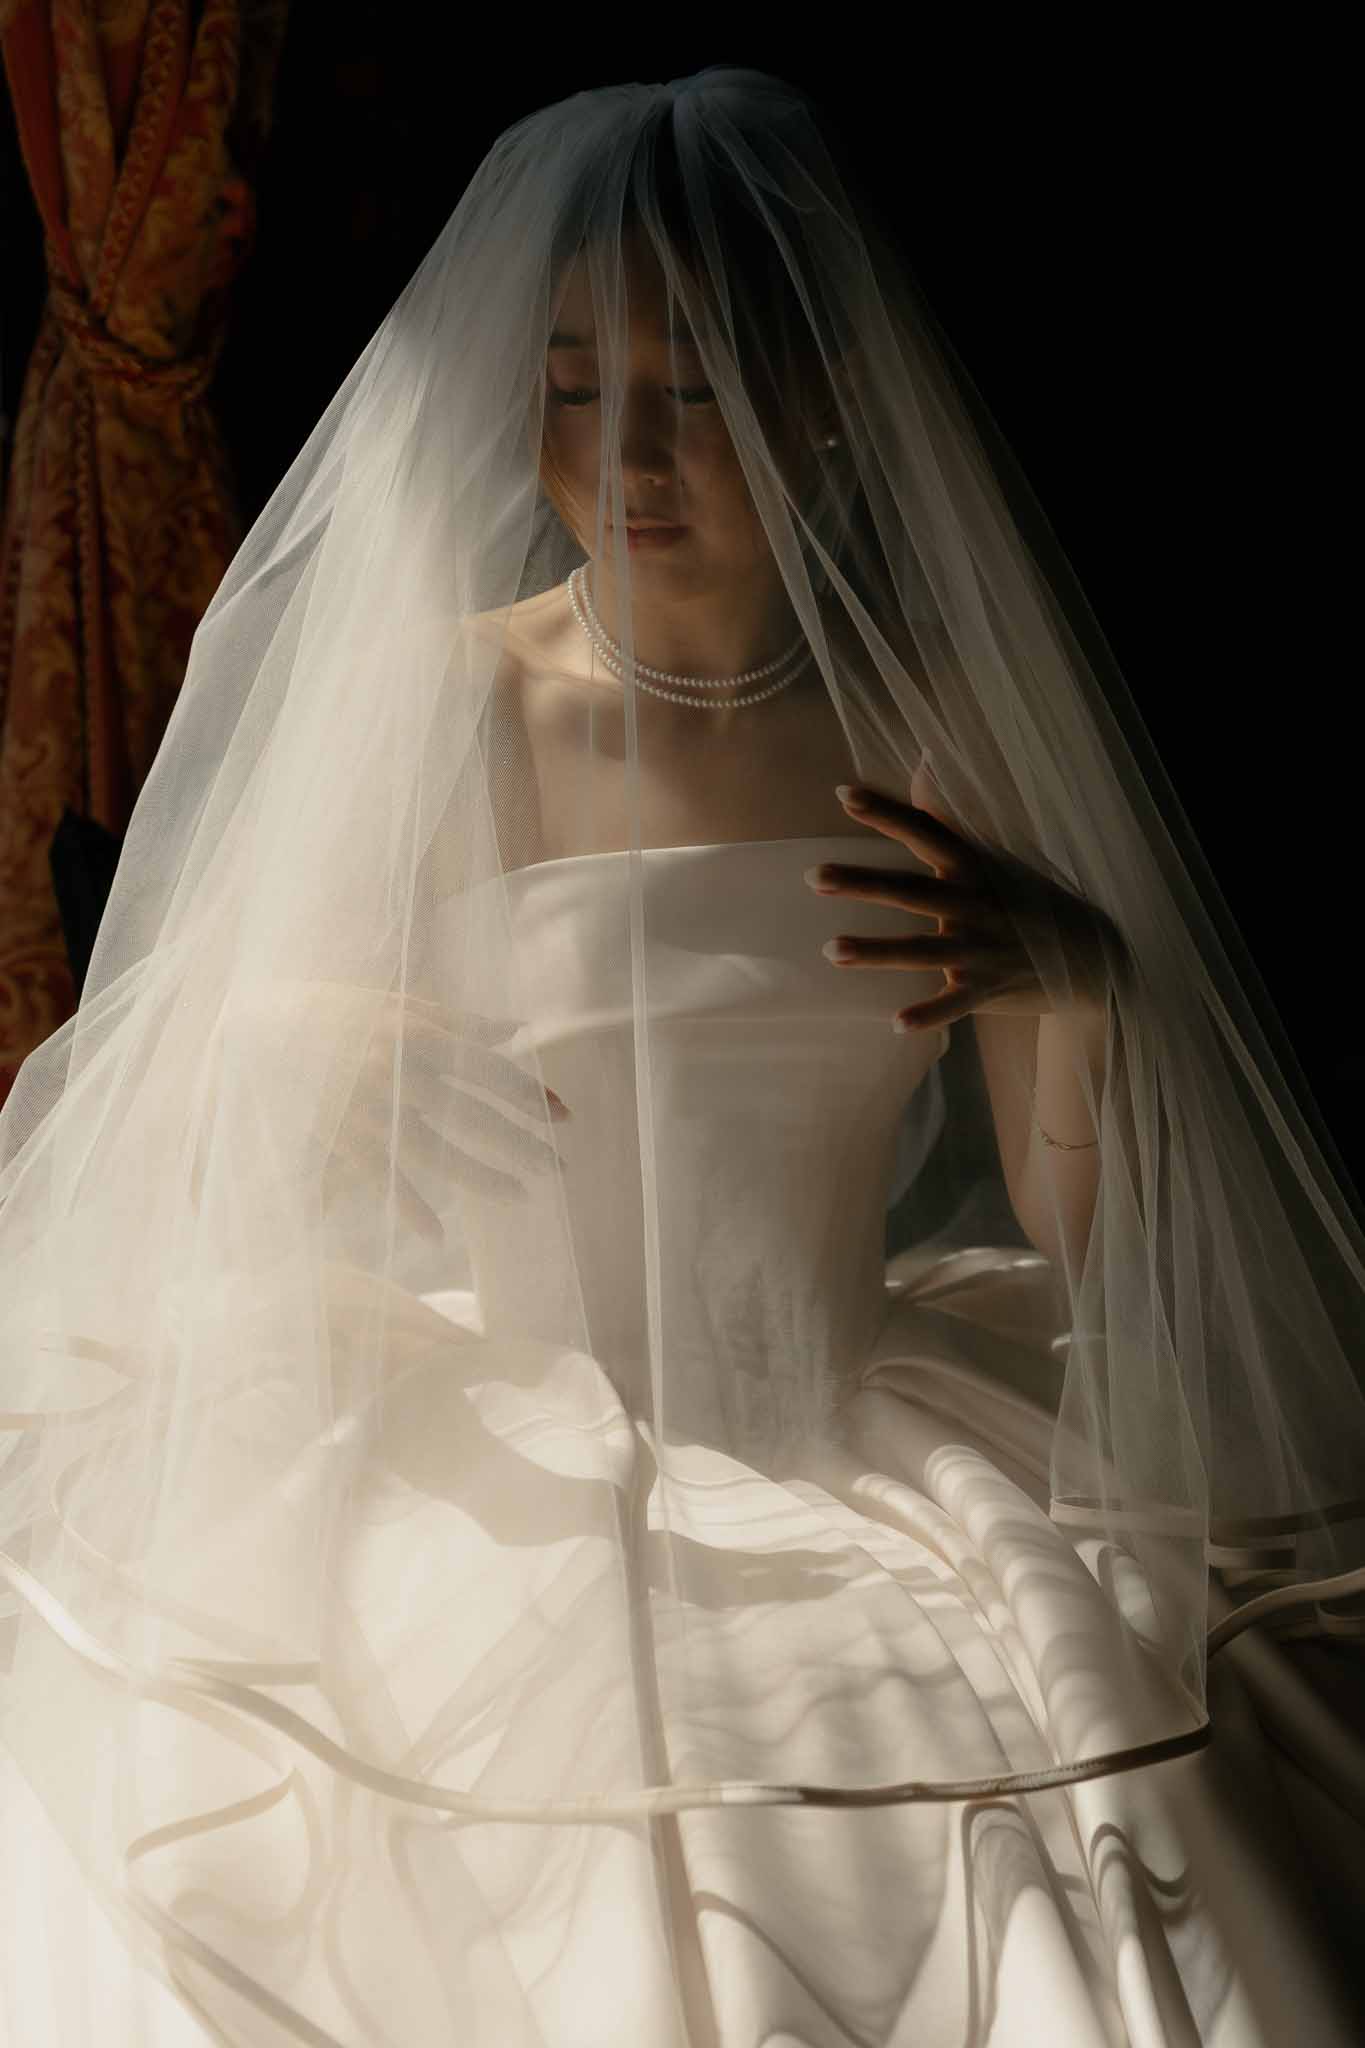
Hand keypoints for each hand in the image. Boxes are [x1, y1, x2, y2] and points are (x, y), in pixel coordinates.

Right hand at [232, 982, 569, 1242]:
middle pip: (476, 1113)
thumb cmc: (331, 1010)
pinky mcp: (341, 1137)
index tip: (565, 1116)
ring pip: (439, 1150)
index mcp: (417, 1032)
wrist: (254, 1027)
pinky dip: (410, 1208)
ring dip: (483, 1177)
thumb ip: (456, 1017)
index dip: (531, 1093)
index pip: (490, 1067)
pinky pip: (383, 1178)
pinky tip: (439, 1234)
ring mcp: (372, 1108)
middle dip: (523, 1141)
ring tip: (521, 1196)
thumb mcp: (394, 1000)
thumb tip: (517, 1030)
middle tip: (563, 1166)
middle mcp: (401, 1070)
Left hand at [804, 762, 1121, 1030]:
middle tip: (814, 877)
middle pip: (912, 892)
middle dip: (864, 883)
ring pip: (923, 950)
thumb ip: (947, 820)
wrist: (1090, 956)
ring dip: (878, 951)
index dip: (886, 812)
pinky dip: (928, 1014)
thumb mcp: (992, 858)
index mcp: (973, 869)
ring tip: (830, 950)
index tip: (842, 793)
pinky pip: (954, 1004)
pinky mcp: (989, 988)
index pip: (925, 832)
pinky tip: (894, 1023)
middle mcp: (975, 905)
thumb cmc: (1025, 901)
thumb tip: (920, 761)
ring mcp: (982, 949)